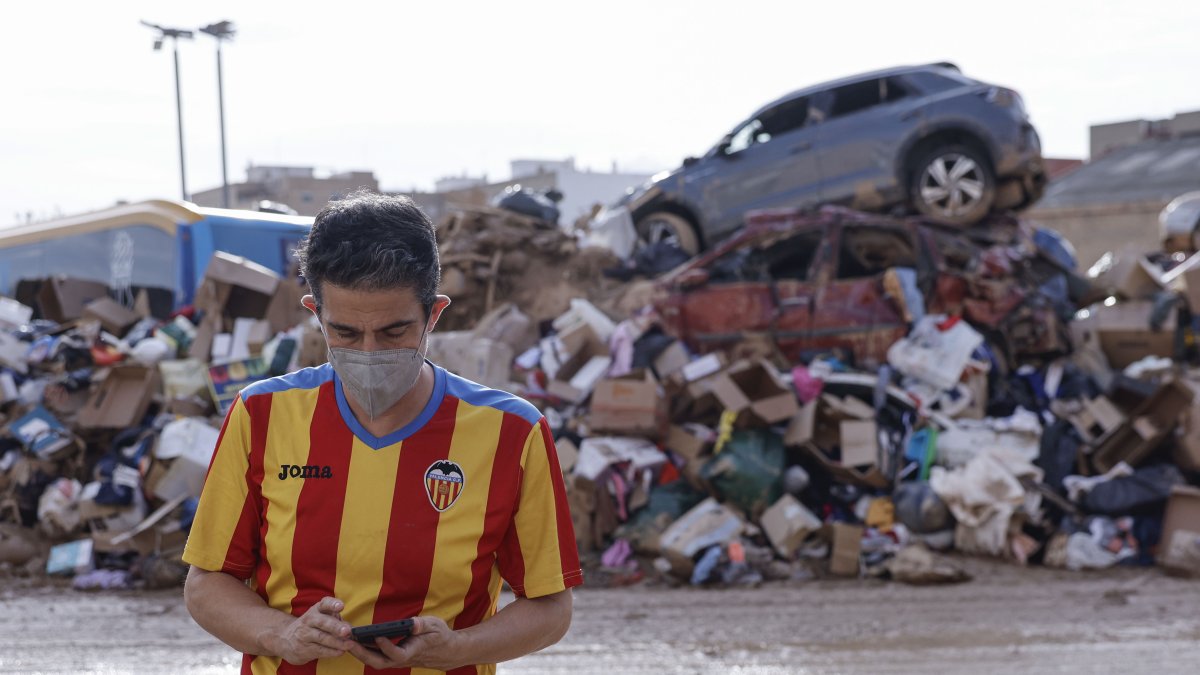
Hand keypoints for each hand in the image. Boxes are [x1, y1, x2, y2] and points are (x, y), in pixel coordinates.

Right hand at [268, 597, 356, 664]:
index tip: (341, 606)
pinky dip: (331, 651)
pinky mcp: (304, 649)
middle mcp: (309, 620)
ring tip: (348, 644)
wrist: (286, 639)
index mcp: (316, 609)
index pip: (324, 603)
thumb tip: (350, 627)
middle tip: (347, 631)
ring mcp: (305, 635)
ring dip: (337, 642)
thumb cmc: (312, 626)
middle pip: (323, 622)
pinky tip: (340, 651)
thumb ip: (336, 620)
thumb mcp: (321, 617)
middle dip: (336, 626)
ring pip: (322, 638)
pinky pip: (319, 650)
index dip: (332, 604)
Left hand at [347, 615, 462, 670]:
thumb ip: (423, 625)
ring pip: (375, 661)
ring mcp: (396, 660)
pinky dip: (364, 650)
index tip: (377, 636)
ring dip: (359, 653)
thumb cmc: (440, 637)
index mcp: (414, 651)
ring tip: (345, 640)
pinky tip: (354, 640)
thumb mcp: (436, 626)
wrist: (445, 651)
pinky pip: (376, 656)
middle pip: (379, 662)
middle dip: (362, 653)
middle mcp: (402, 659)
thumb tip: (413, 623)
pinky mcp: (392, 657)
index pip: (397, 654)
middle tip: (348, 642)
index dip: (387, 646)